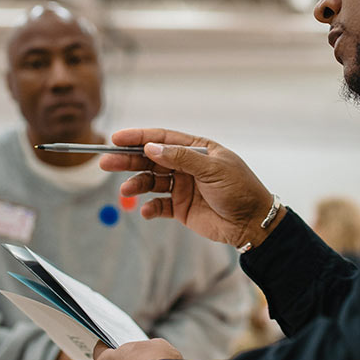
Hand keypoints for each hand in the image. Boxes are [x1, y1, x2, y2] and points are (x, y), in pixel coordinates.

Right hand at [99, 128, 283, 247]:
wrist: (252, 223)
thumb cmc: (240, 190)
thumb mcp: (213, 169)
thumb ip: (182, 158)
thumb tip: (152, 148)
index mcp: (197, 149)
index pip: (162, 138)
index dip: (139, 137)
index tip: (116, 138)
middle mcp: (186, 165)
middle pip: (151, 159)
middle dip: (128, 160)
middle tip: (106, 162)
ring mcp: (182, 186)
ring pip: (151, 181)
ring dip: (136, 184)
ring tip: (127, 190)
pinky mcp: (180, 207)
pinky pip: (158, 205)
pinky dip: (149, 207)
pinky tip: (146, 210)